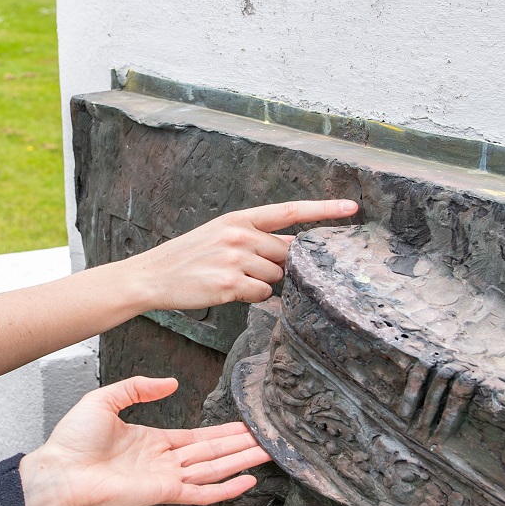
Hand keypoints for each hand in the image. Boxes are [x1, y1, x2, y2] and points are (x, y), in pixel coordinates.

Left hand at [17, 376, 270, 505]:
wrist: (58, 470)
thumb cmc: (72, 440)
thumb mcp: (106, 399)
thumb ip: (138, 387)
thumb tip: (170, 382)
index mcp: (152, 441)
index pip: (196, 437)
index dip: (222, 431)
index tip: (244, 425)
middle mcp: (163, 461)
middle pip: (212, 452)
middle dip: (240, 445)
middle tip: (268, 437)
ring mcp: (165, 478)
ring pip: (213, 469)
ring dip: (241, 461)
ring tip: (268, 452)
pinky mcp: (163, 493)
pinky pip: (202, 491)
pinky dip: (226, 488)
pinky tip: (248, 480)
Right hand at [118, 199, 357, 312]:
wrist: (151, 276)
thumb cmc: (187, 258)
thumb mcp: (220, 235)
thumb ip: (255, 239)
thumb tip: (292, 252)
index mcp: (239, 218)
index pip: (290, 211)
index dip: (324, 210)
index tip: (352, 208)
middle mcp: (240, 235)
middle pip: (285, 254)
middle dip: (275, 266)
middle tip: (244, 269)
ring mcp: (235, 259)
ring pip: (275, 278)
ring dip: (260, 284)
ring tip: (229, 280)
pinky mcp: (230, 284)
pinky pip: (262, 295)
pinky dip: (251, 297)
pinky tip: (227, 292)